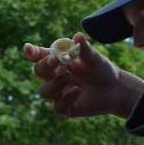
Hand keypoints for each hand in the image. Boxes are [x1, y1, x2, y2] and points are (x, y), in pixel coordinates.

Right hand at [22, 33, 143, 118]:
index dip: (31, 53)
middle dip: (44, 65)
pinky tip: (77, 91)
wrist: (115, 87)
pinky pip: (58, 107)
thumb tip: (77, 35)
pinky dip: (65, 99)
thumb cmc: (100, 69)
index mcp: (57, 62)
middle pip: (38, 72)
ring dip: (55, 83)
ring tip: (70, 77)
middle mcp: (54, 77)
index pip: (39, 56)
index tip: (28, 49)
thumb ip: (83, 48)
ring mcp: (59, 94)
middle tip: (55, 60)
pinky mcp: (67, 108)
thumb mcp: (93, 57)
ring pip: (44, 92)